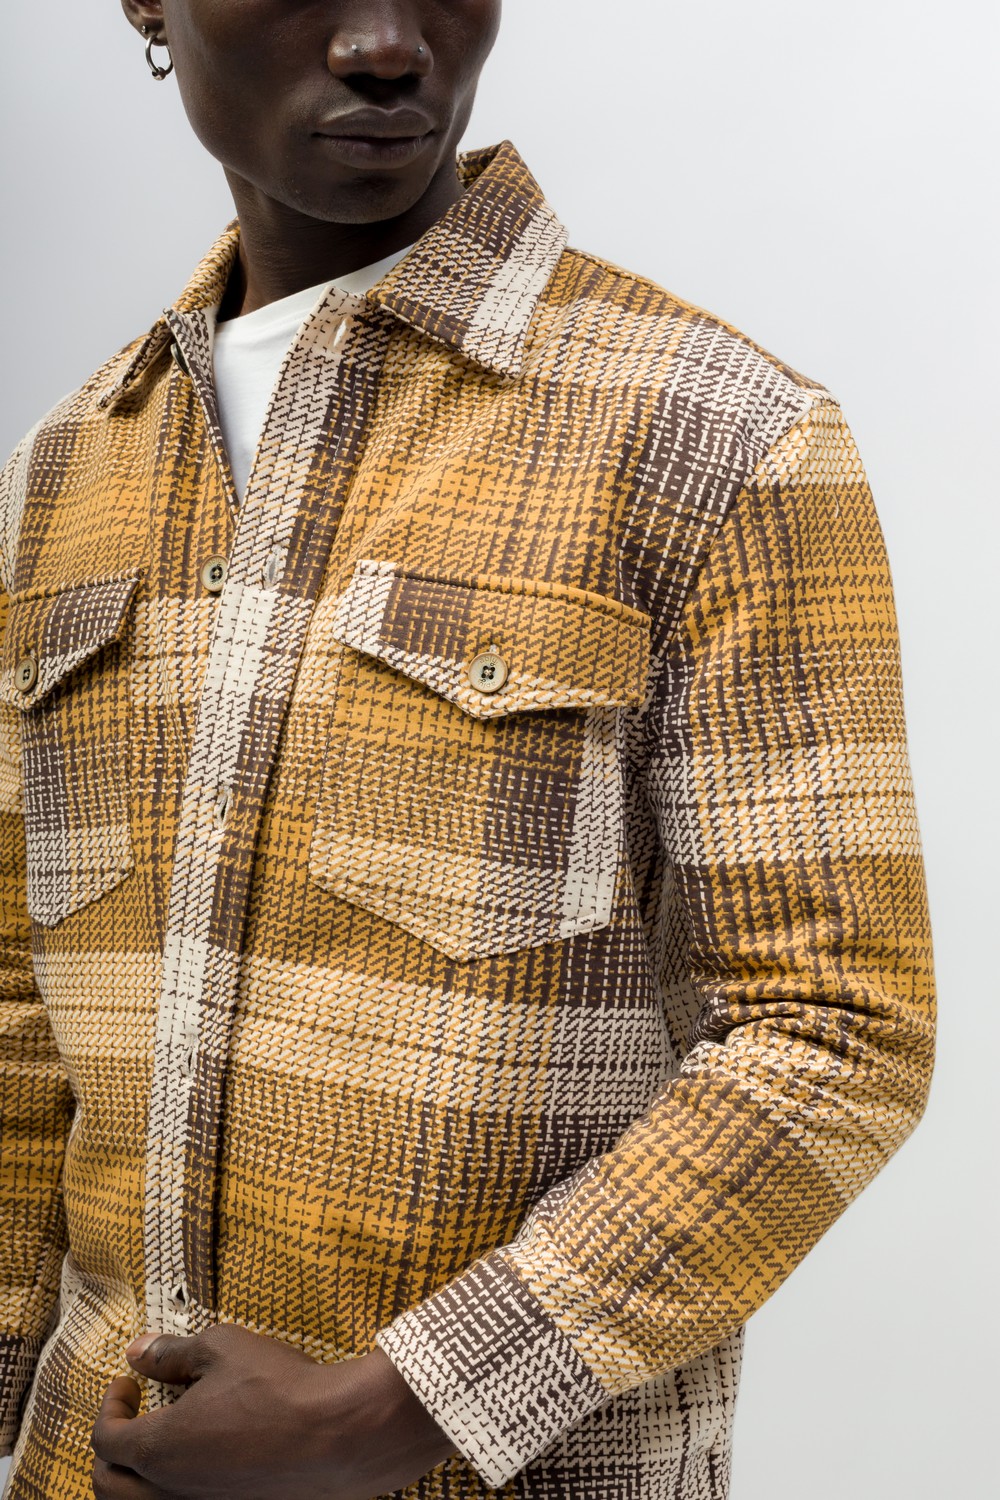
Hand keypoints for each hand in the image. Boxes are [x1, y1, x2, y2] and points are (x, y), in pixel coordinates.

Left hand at [90, 1324, 456, 1497]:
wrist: (338, 1434)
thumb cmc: (280, 1388)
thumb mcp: (220, 1349)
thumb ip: (171, 1352)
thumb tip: (138, 1351)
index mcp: (161, 1448)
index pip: (105, 1439)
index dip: (110, 1406)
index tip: (129, 1382)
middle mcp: (172, 1490)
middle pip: (110, 1486)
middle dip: (113, 1448)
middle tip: (134, 1415)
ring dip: (139, 1475)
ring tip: (166, 1438)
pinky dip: (175, 1485)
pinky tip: (206, 1451)